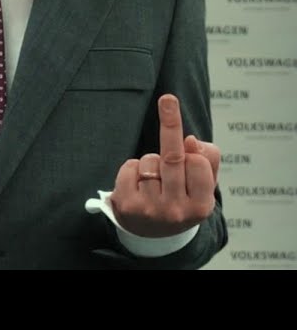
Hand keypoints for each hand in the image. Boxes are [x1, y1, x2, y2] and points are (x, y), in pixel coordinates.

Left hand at [110, 94, 219, 237]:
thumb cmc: (182, 198)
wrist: (152, 234)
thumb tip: (190, 141)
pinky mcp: (127, 206)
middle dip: (170, 123)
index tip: (189, 144)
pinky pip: (128, 167)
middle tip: (167, 98)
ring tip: (153, 181)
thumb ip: (208, 159)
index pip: (198, 162)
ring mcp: (150, 210)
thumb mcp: (204, 184)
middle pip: (172, 158)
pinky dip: (131, 168)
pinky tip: (137, 184)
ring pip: (148, 161)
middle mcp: (176, 211)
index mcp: (201, 207)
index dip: (192, 153)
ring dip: (150, 161)